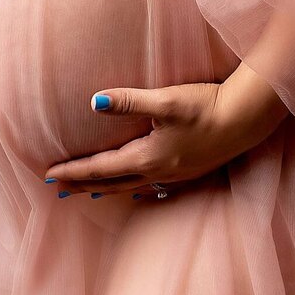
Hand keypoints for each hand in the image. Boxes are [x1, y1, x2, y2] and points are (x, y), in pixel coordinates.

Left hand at [42, 80, 275, 197]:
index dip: (74, 171)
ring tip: (89, 193)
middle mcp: (158, 172)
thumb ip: (129, 101)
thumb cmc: (205, 106)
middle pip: (112, 183)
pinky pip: (150, 185)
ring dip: (106, 188)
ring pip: (130, 186)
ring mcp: (174, 174)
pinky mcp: (188, 170)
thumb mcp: (165, 100)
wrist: (245, 119)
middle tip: (58, 190)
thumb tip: (93, 101)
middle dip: (83, 186)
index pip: (101, 168)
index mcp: (148, 157)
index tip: (49, 175)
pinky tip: (136, 186)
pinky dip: (132, 187)